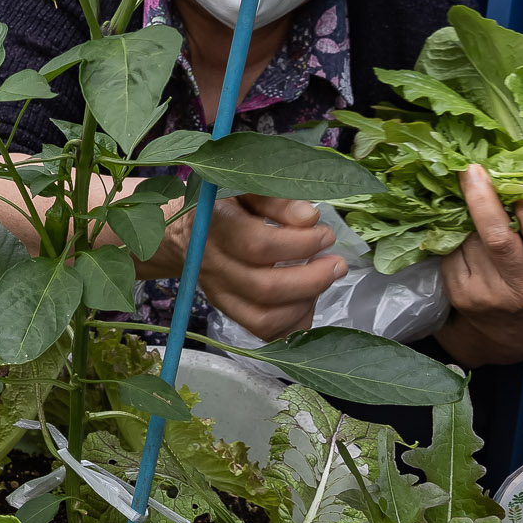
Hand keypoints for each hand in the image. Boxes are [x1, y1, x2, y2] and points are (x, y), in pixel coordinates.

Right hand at [146, 192, 342, 341]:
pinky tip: (307, 300)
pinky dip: (293, 323)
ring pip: (265, 318)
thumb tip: (310, 217)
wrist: (185, 234)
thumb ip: (277, 200)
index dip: (299, 243)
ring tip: (324, 280)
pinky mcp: (229, 313)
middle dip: (312, 279)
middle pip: (265, 288)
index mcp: (214, 228)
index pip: (257, 245)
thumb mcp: (246, 190)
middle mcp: (213, 267)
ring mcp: (219, 295)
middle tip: (336, 263)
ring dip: (305, 303)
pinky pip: (264, 333)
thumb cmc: (224, 206)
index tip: (325, 234)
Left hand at [432, 167, 522, 365]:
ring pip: (473, 241)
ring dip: (471, 215)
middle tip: (473, 170)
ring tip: (476, 198)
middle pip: (499, 241)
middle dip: (484, 200)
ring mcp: (488, 296)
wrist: (512, 337)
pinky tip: (466, 228)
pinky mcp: (460, 294)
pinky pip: (455, 250)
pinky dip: (458, 233)